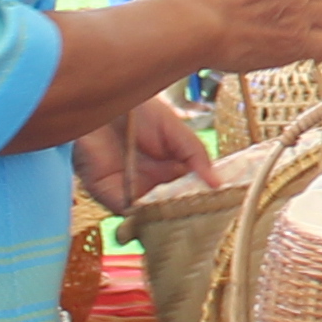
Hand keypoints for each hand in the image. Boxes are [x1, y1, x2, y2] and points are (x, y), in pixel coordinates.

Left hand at [74, 92, 212, 214]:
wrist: (100, 101)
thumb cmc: (136, 111)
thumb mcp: (176, 131)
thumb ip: (196, 156)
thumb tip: (218, 183)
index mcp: (170, 168)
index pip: (191, 192)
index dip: (204, 201)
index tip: (221, 208)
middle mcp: (152, 183)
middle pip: (174, 209)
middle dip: (188, 216)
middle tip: (205, 220)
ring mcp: (132, 192)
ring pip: (154, 217)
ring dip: (168, 220)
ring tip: (185, 220)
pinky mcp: (111, 196)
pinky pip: (131, 214)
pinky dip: (146, 217)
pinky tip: (160, 211)